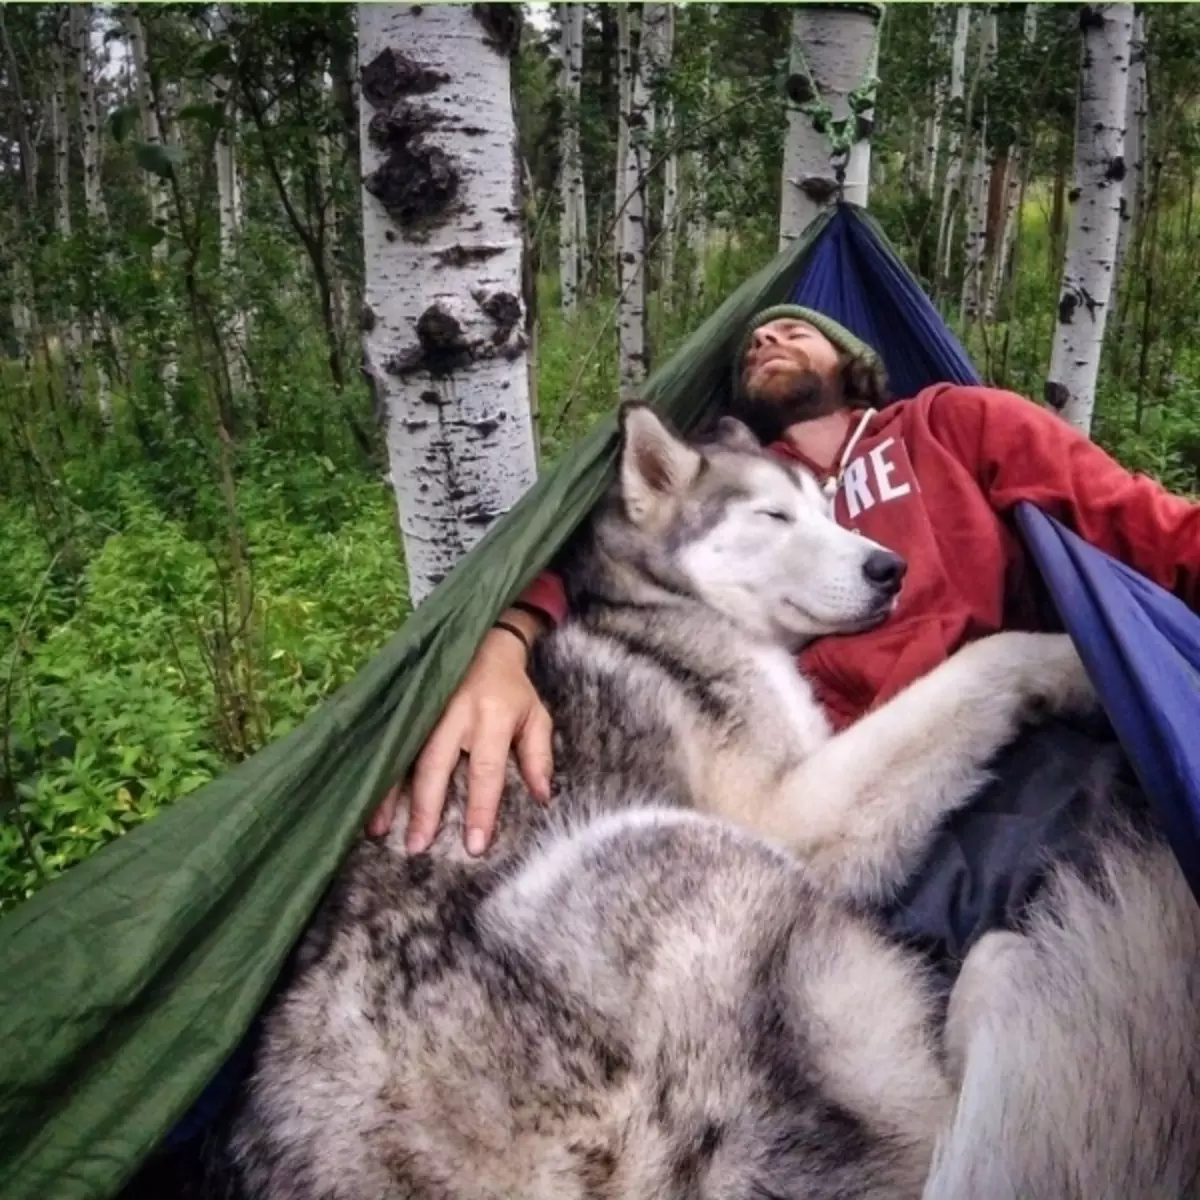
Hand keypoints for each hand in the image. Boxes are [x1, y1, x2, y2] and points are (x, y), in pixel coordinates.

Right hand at [365, 614, 553, 854]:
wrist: (484, 643)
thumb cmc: (513, 690)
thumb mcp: (536, 717)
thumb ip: (539, 757)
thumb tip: (541, 797)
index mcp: (493, 716)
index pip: (486, 770)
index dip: (480, 809)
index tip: (475, 845)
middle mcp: (455, 712)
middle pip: (436, 765)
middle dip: (425, 808)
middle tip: (417, 847)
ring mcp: (426, 707)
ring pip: (405, 754)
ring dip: (389, 794)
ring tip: (377, 830)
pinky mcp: (407, 705)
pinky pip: (390, 741)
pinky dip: (378, 771)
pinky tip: (366, 797)